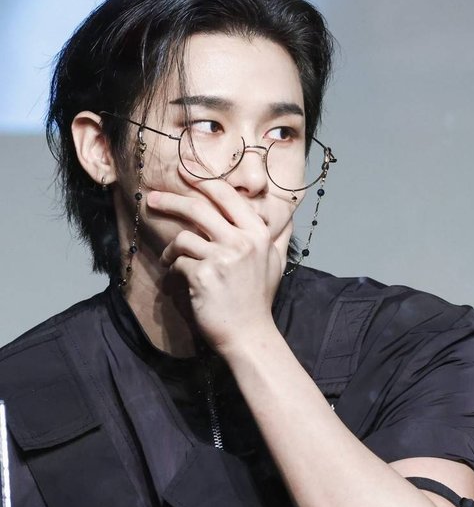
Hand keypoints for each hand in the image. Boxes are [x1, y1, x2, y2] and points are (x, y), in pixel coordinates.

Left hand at [146, 170, 292, 353]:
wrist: (249, 335)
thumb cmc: (258, 299)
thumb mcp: (275, 263)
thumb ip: (278, 236)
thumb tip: (287, 216)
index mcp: (258, 233)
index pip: (227, 196)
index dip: (203, 180)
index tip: (184, 171)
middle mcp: (243, 240)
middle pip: (199, 208)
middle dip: (171, 200)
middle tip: (152, 199)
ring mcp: (223, 257)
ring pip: (184, 237)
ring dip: (172, 248)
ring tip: (171, 258)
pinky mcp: (204, 275)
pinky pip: (179, 262)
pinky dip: (174, 268)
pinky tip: (177, 277)